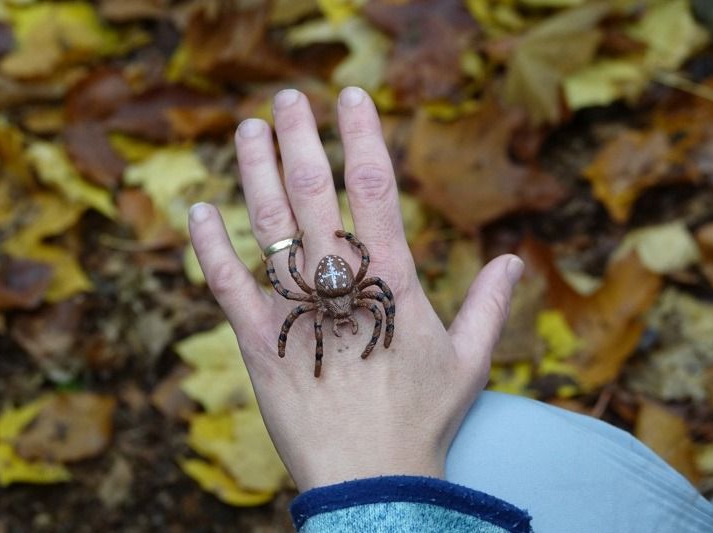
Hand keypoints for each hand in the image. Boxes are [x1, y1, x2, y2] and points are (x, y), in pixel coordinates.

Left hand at [187, 87, 522, 491]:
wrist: (374, 482)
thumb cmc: (423, 421)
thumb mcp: (470, 361)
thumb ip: (489, 304)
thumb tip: (514, 258)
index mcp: (392, 283)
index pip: (375, 189)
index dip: (361, 136)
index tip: (351, 97)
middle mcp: (340, 286)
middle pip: (314, 193)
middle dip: (300, 139)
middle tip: (287, 97)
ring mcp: (296, 311)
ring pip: (269, 226)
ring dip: (254, 172)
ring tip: (247, 128)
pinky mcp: (259, 343)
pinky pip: (227, 285)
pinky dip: (210, 246)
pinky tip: (198, 209)